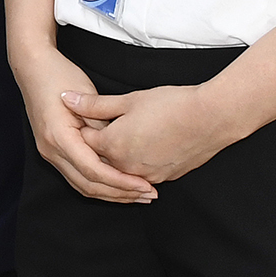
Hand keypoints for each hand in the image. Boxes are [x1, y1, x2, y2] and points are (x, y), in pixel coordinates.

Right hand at [12, 46, 155, 202]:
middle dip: (120, 194)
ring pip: (82, 186)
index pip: (93, 171)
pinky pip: (78, 177)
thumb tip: (121, 151)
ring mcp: (49, 153)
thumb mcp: (88, 96)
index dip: (121, 182)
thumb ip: (102, 126)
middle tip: (148, 194)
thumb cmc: (59, 75)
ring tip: (138, 193)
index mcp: (59, 137)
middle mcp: (51, 150)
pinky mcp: (53, 151)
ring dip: (111, 193)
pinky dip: (99, 184)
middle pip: (88, 185)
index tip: (144, 185)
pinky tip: (118, 184)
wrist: (33, 68)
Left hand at [61, 81, 239, 183]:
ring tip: (123, 138)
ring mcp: (146, 176)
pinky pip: (141, 175)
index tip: (84, 116)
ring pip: (121, 170)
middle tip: (100, 126)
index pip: (85, 141)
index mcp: (113, 146)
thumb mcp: (128, 100)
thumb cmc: (170, 104)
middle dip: (96, 145)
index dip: (83, 127)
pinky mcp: (164, 178)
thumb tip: (65, 98)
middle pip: (100, 160)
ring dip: (116, 158)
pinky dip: (135, 165)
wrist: (210, 118)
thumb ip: (94, 104)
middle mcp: (126, 167)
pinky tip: (142, 148)